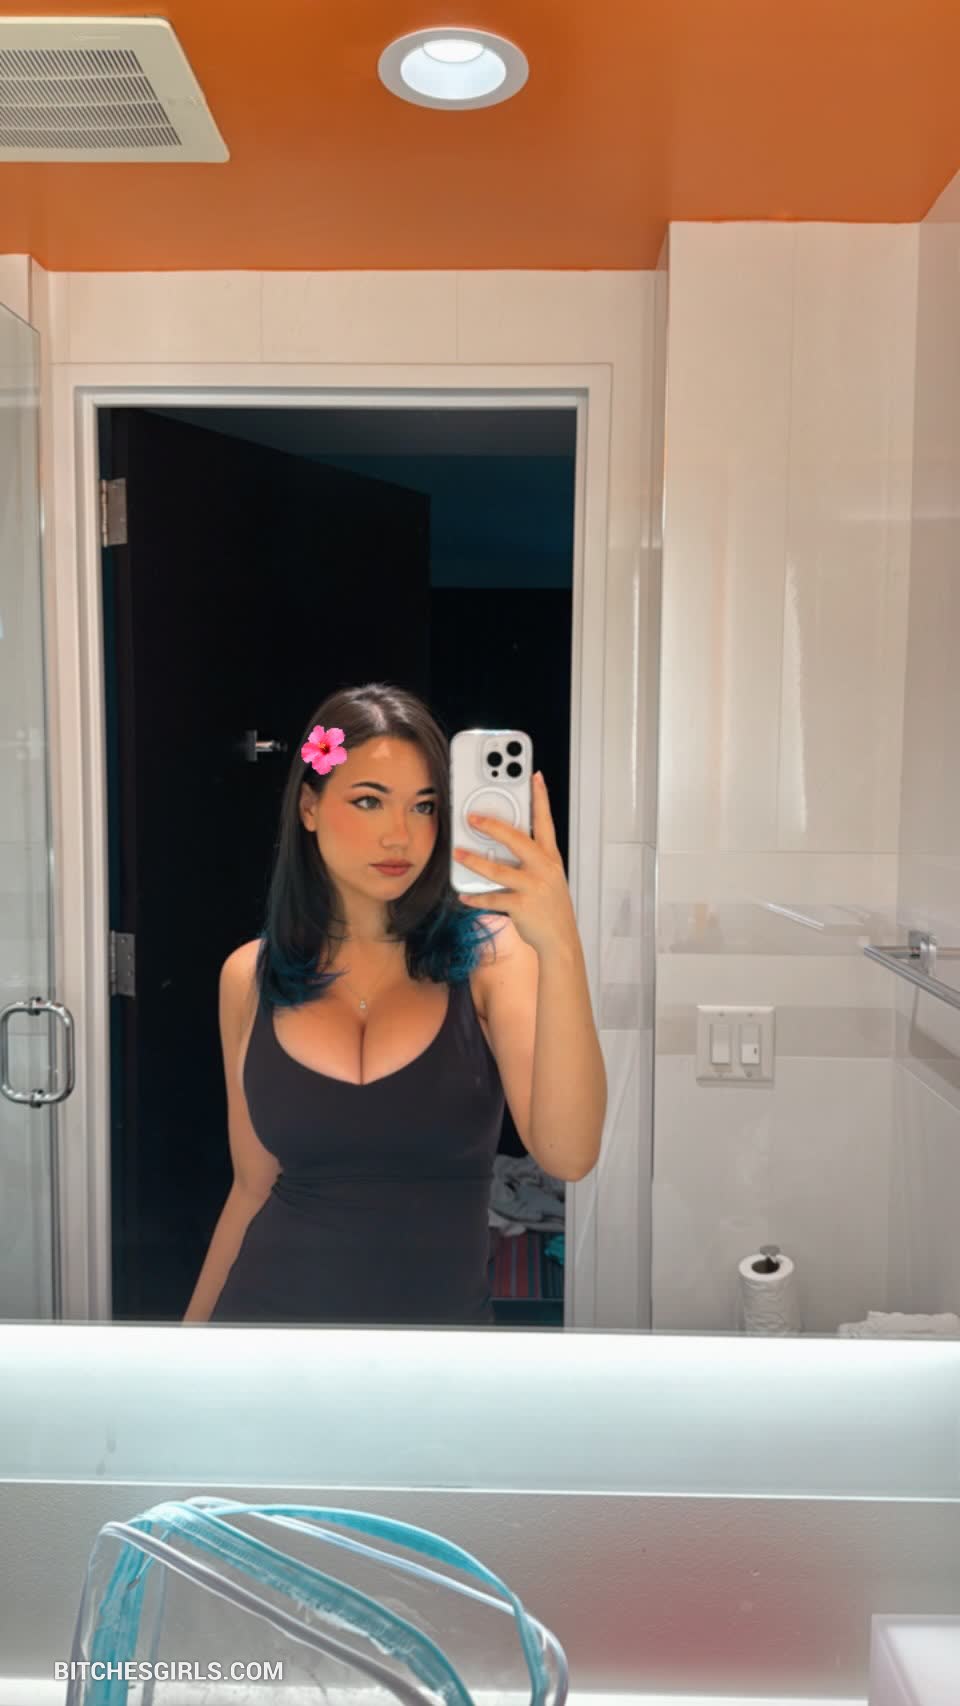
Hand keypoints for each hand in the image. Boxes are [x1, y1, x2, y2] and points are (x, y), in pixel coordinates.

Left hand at [452, 772, 579, 957]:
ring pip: (498, 869)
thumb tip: (502, 843)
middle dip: (492, 826)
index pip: (546, 821)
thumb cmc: (551, 906)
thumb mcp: (548, 876)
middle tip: (472, 817)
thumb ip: (531, 858)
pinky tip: (463, 895)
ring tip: (457, 853)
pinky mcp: (522, 906)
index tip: (534, 776)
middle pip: (517, 839)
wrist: (561, 940)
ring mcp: (534, 887)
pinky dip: (475, 897)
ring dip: (474, 860)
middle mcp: (544, 868)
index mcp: (551, 857)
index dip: (541, 797)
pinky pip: (492, 898)